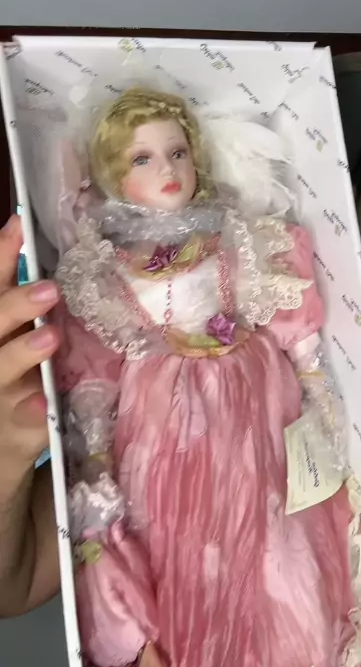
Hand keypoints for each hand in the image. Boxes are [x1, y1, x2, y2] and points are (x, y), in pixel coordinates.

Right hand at [0, 215, 59, 478]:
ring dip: (23, 352)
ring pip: (1, 368)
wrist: (4, 441)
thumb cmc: (16, 376)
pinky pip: (21, 419)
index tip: (18, 226)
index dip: (1, 255)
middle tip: (49, 289)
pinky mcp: (14, 426)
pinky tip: (41, 402)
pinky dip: (30, 410)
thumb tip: (50, 251)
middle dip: (15, 305)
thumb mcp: (17, 337)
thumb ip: (29, 304)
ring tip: (50, 337)